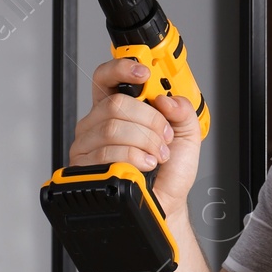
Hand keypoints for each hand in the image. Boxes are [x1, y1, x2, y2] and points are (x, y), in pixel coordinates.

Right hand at [68, 57, 202, 211]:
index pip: (107, 78)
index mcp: (118, 109)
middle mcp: (97, 123)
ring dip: (145, 142)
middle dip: (150, 121)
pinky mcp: (84, 166)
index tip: (144, 74)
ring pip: (113, 128)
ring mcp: (88, 145)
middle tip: (164, 137)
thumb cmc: (170, 171)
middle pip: (116, 104)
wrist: (166, 202)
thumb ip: (183, 110)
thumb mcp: (187, 134)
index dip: (121, 69)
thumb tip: (166, 98)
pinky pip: (108, 152)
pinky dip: (134, 158)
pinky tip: (144, 166)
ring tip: (156, 155)